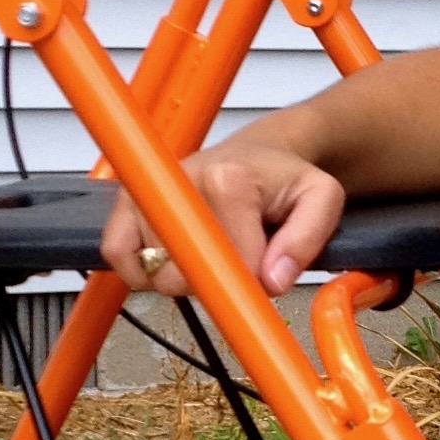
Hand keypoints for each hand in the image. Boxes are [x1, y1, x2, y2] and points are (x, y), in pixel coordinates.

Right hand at [100, 138, 345, 297]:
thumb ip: (307, 239)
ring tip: (209, 255)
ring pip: (155, 271)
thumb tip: (272, 279)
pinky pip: (118, 255)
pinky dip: (139, 272)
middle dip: (215, 283)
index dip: (250, 283)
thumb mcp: (321, 199)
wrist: (258, 156)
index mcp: (230, 181)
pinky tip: (171, 262)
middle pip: (187, 274)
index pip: (231, 264)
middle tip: (236, 263)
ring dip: (183, 278)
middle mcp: (181, 182)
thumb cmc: (285, 180)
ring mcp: (149, 192)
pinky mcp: (127, 204)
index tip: (262, 280)